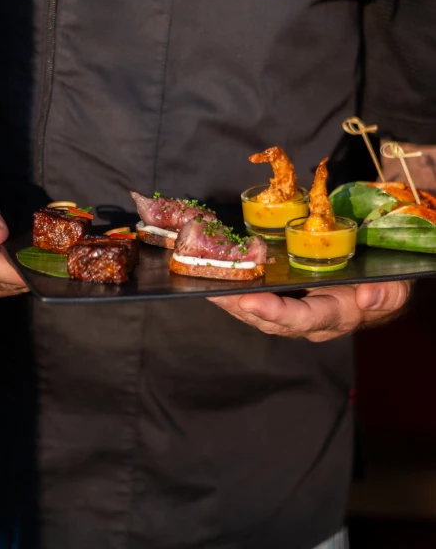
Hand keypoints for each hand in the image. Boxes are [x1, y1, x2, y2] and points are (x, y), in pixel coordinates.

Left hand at [207, 280, 411, 341]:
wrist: (380, 289)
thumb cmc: (386, 286)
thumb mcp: (395, 287)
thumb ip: (386, 295)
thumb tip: (368, 297)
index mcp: (335, 316)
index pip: (302, 318)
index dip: (275, 313)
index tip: (252, 302)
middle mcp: (310, 321)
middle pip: (270, 320)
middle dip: (241, 308)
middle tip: (215, 292)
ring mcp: (296, 313)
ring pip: (258, 314)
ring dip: (232, 302)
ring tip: (207, 287)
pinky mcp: (286, 302)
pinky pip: (257, 302)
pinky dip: (236, 293)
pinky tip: (217, 280)